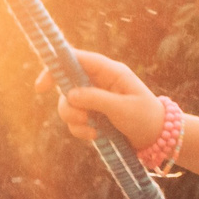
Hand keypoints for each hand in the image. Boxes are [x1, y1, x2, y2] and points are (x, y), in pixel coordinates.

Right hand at [43, 50, 163, 150]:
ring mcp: (94, 98)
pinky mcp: (93, 115)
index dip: (56, 67)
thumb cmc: (145, 117)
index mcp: (109, 71)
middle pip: (66, 84)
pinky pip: (75, 120)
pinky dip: (80, 130)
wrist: (157, 138)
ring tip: (92, 130)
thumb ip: (96, 99)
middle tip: (81, 118)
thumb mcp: (122, 108)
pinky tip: (95, 136)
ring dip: (74, 119)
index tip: (42, 86)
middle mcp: (99, 82)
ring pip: (68, 104)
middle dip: (68, 104)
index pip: (77, 60)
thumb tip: (70, 95)